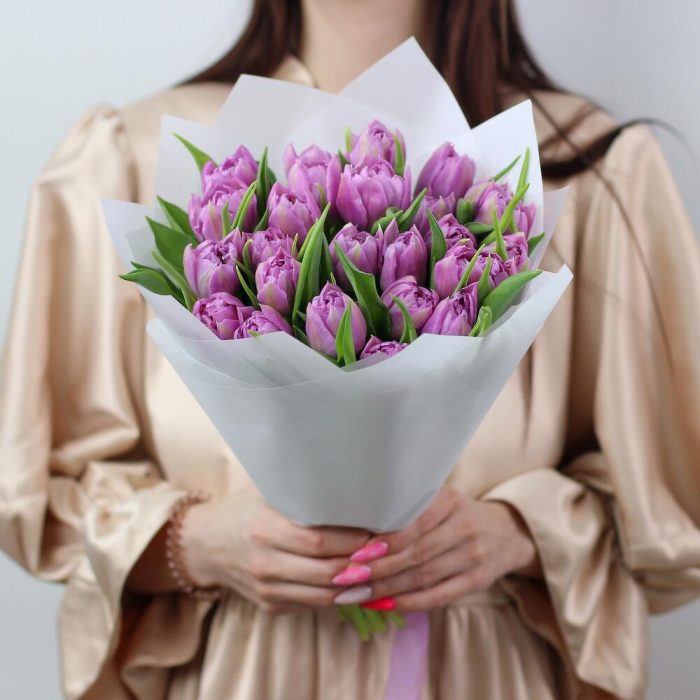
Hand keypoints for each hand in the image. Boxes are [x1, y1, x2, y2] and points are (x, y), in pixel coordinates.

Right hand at [182, 486, 369, 613]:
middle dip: (361, 564)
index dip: (351, 540)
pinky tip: (357, 583)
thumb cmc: (245, 509)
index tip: (376, 530)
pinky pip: (313, 604)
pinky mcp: (270, 605)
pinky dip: (338, 595)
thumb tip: (350, 485)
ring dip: (357, 585)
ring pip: (324, 594)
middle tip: (386, 552)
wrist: (206, 544)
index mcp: (264, 528)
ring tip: (379, 569)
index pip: (319, 541)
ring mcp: (267, 589)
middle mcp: (265, 562)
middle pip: (326, 571)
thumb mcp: (266, 492)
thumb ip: (301, 492)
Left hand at [341, 485, 538, 611]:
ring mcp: (473, 555)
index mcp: (450, 500)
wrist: (506, 532)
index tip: (355, 554)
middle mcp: (464, 526)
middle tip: (348, 578)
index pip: (413, 523)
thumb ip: (409, 509)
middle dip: (378, 569)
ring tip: (357, 594)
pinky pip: (439, 595)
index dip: (384, 541)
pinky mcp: (476, 580)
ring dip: (387, 589)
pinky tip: (384, 605)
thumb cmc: (456, 514)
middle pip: (416, 553)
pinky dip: (409, 602)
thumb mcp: (439, 500)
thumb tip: (359, 528)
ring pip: (424, 576)